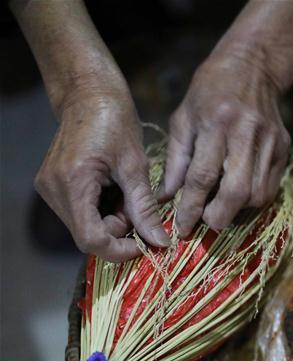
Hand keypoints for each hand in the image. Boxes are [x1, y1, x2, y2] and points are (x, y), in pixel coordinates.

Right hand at [34, 91, 167, 261]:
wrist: (88, 95)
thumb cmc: (115, 122)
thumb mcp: (136, 166)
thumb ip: (145, 208)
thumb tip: (159, 242)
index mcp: (72, 183)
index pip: (90, 239)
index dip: (120, 249)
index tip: (146, 244)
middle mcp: (53, 190)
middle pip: (87, 235)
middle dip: (119, 231)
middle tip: (139, 209)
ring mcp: (50, 188)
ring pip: (85, 226)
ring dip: (112, 220)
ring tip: (127, 194)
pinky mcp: (53, 185)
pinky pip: (81, 213)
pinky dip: (103, 211)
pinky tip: (115, 190)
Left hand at [162, 50, 290, 235]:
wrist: (253, 67)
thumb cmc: (210, 91)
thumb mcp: (184, 118)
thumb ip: (176, 161)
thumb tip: (166, 199)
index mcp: (215, 124)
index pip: (202, 176)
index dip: (191, 207)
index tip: (182, 227)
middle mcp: (246, 135)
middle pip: (236, 192)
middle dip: (220, 216)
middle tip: (206, 223)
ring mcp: (270, 143)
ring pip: (257, 195)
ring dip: (238, 210)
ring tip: (221, 206)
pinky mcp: (284, 149)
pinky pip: (270, 188)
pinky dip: (253, 200)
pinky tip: (239, 195)